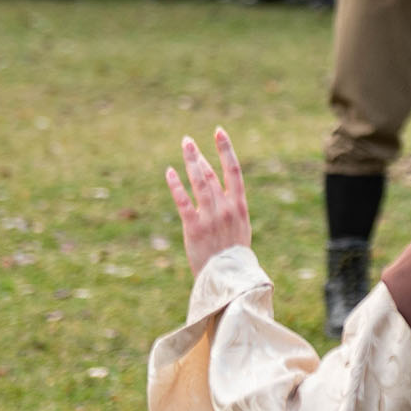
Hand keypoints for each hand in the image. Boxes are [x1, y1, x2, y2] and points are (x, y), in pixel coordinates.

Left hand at [164, 128, 249, 274]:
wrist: (228, 278)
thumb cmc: (233, 255)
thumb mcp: (240, 227)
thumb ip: (230, 206)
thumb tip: (217, 186)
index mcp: (239, 206)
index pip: (234, 170)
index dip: (226, 149)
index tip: (218, 132)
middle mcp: (225, 207)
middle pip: (211, 174)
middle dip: (199, 155)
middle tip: (188, 140)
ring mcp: (210, 216)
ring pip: (199, 182)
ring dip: (190, 162)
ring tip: (184, 147)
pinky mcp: (194, 227)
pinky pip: (183, 201)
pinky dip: (176, 185)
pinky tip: (170, 172)